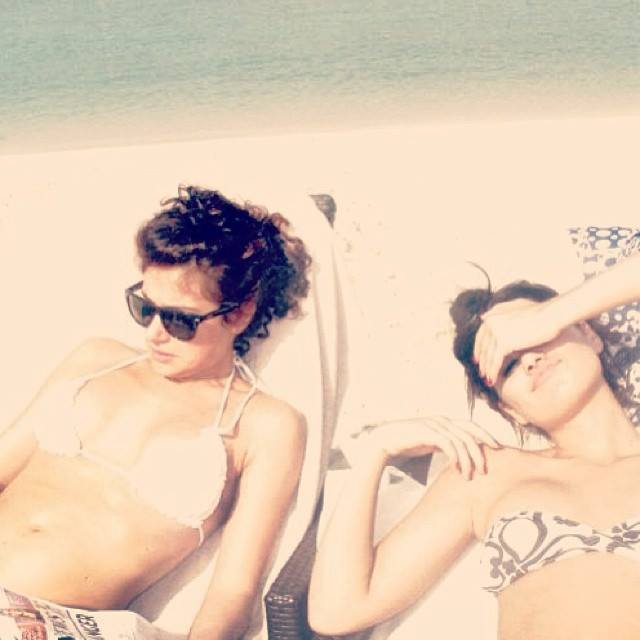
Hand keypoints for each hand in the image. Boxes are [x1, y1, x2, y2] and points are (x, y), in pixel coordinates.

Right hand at [363, 417, 500, 479]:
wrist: (384, 441)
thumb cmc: (407, 443)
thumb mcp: (429, 443)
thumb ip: (443, 444)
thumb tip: (458, 456)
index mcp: (444, 421)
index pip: (470, 426)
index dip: (485, 435)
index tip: (497, 447)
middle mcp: (442, 421)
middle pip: (470, 433)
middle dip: (481, 450)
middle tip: (486, 468)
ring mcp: (434, 425)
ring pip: (461, 441)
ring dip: (468, 460)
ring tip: (469, 475)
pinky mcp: (427, 432)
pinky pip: (448, 445)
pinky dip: (456, 457)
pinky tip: (456, 468)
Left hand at [474, 299, 562, 385]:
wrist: (550, 315)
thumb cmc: (538, 312)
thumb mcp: (514, 307)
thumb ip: (500, 311)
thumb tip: (483, 317)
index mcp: (492, 316)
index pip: (481, 336)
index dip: (479, 349)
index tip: (477, 359)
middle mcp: (490, 323)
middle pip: (483, 347)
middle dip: (482, 361)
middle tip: (482, 372)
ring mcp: (495, 333)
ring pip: (488, 356)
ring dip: (487, 369)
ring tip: (487, 379)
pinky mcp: (503, 343)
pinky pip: (495, 361)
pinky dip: (493, 372)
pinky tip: (493, 380)